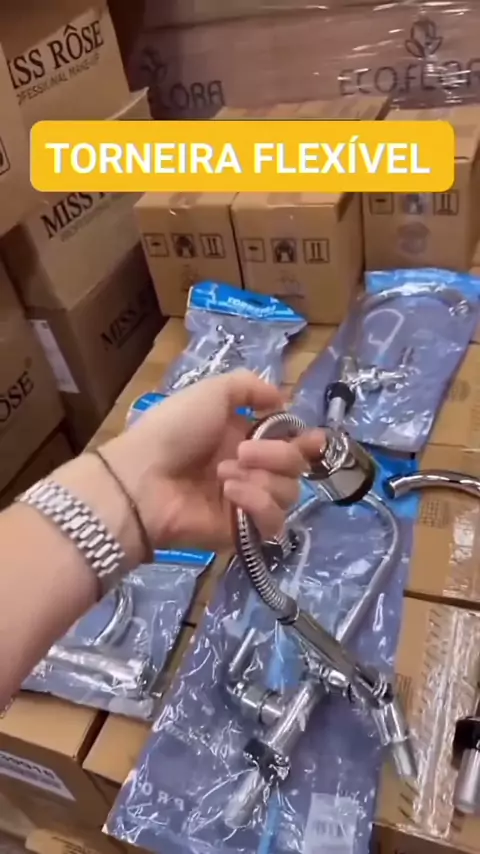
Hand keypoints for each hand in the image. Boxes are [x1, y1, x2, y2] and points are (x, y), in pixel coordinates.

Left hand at [102, 370, 324, 551]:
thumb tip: (282, 399)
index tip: (314, 439)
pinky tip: (230, 493)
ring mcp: (246, 501)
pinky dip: (257, 503)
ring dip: (262, 479)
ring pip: (289, 493)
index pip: (291, 441)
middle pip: (296, 466)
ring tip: (223, 475)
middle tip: (243, 451)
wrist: (142, 479)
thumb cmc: (173, 429)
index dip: (306, 441)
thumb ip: (250, 387)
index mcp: (244, 435)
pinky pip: (272, 521)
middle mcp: (250, 468)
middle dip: (278, 455)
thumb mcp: (211, 391)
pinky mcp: (242, 530)